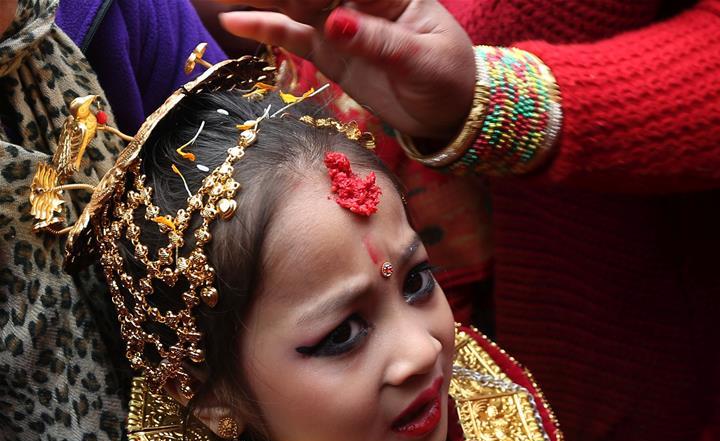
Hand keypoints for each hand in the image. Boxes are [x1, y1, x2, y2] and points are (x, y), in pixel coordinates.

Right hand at [216, 0, 475, 138]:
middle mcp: (358, 0)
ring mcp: (339, 23)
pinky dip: (265, 27)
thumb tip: (336, 23)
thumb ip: (378, 41)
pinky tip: (234, 20)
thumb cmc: (447, 78)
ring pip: (294, 3)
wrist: (448, 112)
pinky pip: (292, 35)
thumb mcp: (421, 61)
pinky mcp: (328, 51)